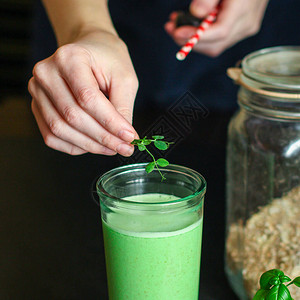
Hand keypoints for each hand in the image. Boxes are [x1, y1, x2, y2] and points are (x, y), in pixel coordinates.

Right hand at [28, 29, 138, 155]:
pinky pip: (51, 136)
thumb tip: (123, 137)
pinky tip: (93, 145)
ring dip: (89, 145)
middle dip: (102, 138)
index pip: (87, 98)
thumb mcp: (124, 78)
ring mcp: (38, 90)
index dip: (110, 122)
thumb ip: (123, 107)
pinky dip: (74, 146)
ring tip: (112, 148)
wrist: (90, 51)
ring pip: (60, 129)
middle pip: (72, 116)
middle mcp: (47, 73)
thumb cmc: (108, 60)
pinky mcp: (37, 106)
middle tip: (124, 147)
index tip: (129, 137)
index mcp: (70, 58)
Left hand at [165, 0, 268, 56]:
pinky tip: (190, 26)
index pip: (220, 32)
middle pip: (214, 45)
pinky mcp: (240, 31)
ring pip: (214, 47)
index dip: (197, 36)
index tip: (177, 32)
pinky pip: (218, 41)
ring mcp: (244, 30)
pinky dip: (202, 37)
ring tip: (176, 25)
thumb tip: (196, 12)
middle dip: (189, 41)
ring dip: (193, 41)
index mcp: (243, 10)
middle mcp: (246, 25)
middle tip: (170, 28)